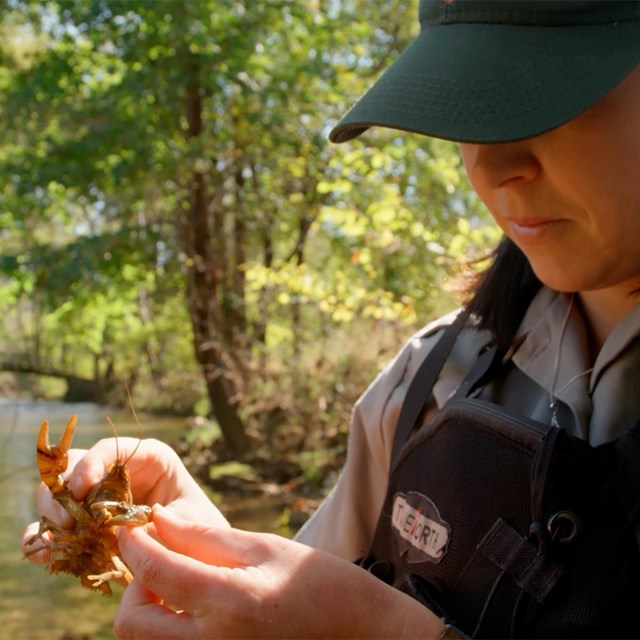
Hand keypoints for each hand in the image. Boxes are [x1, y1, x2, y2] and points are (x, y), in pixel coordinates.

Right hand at [22, 437, 228, 561]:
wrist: (197, 557)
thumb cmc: (200, 530)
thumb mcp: (191, 522)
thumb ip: (161, 523)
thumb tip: (121, 530)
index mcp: (149, 458)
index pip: (111, 448)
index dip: (91, 462)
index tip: (81, 488)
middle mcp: (118, 473)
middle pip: (75, 466)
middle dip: (64, 491)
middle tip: (66, 521)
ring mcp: (98, 499)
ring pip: (58, 492)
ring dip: (52, 513)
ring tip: (60, 540)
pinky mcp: (85, 527)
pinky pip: (53, 527)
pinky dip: (44, 538)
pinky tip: (45, 553)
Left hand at [113, 506, 444, 638]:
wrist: (359, 634)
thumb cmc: (319, 583)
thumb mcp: (265, 548)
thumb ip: (206, 537)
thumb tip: (160, 519)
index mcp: (229, 605)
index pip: (157, 572)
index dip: (135, 543)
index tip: (126, 524)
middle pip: (133, 622)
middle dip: (134, 583)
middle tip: (156, 554)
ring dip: (146, 607)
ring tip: (175, 578)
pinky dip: (166, 627)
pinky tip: (190, 603)